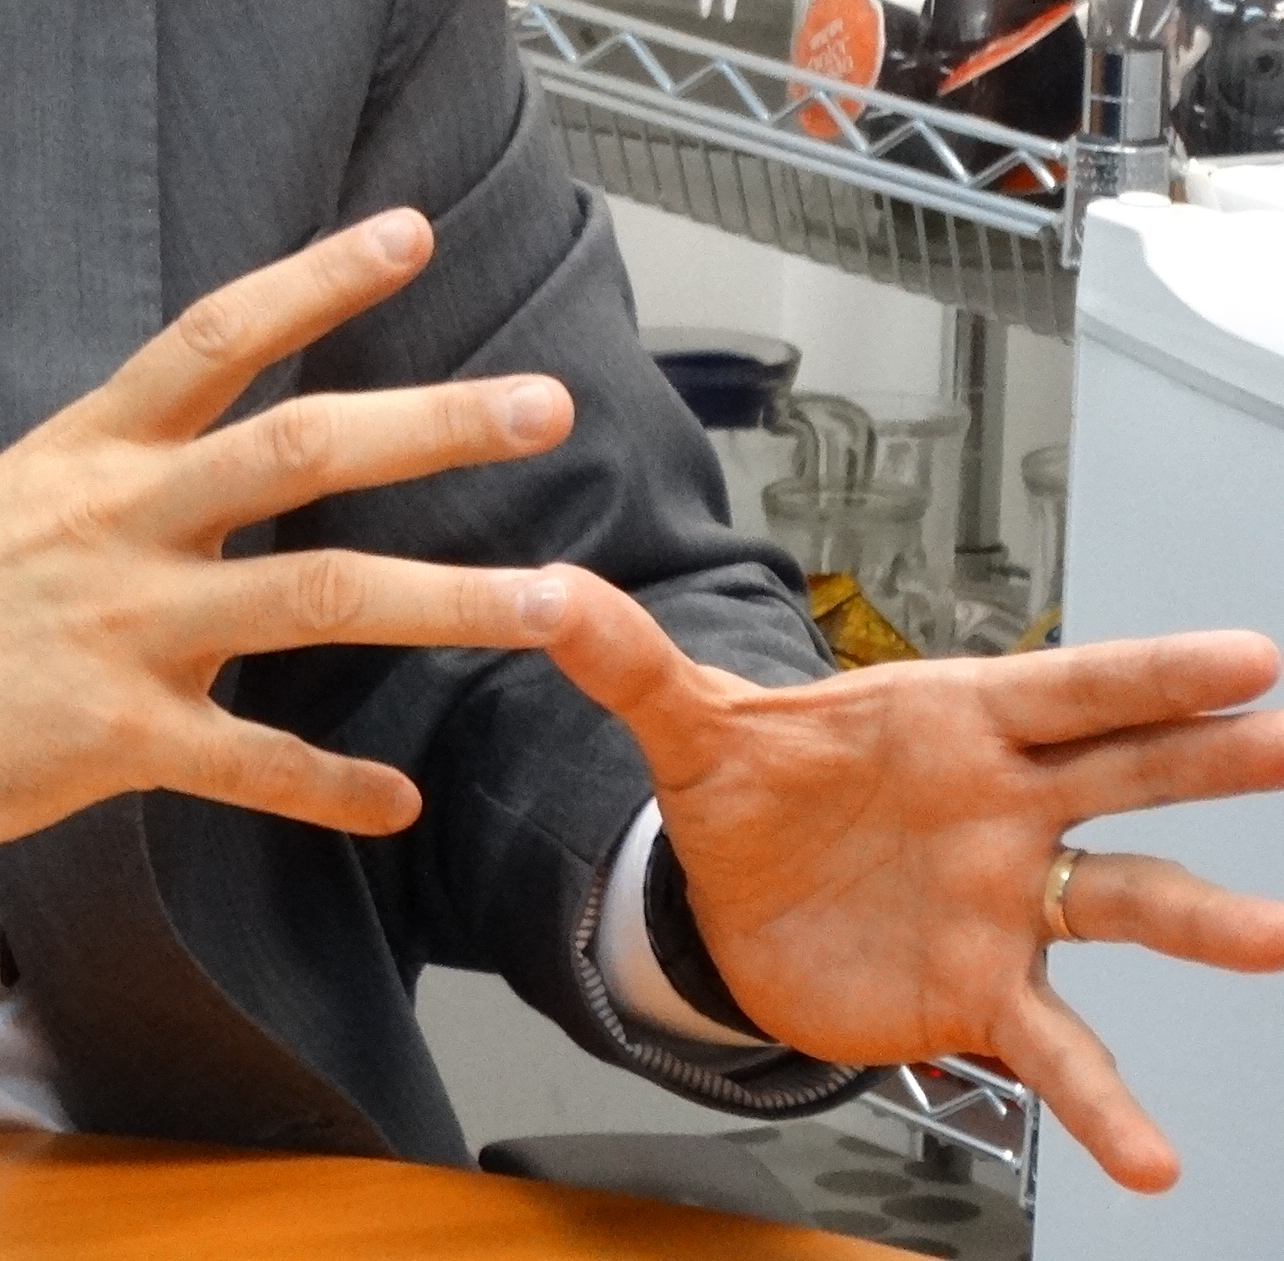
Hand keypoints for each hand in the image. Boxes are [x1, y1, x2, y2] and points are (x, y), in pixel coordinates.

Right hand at [0, 209, 578, 858]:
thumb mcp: (18, 496)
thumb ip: (128, 478)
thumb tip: (224, 459)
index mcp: (90, 450)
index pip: (214, 337)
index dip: (316, 280)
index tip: (409, 234)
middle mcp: (117, 522)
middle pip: (298, 450)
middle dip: (433, 425)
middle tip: (543, 404)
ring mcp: (121, 629)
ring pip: (315, 599)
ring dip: (448, 600)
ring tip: (556, 603)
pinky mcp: (114, 737)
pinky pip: (255, 765)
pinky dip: (336, 786)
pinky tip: (398, 801)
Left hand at [542, 573, 1283, 1190]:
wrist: (733, 900)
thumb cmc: (750, 793)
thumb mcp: (683, 722)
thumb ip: (624, 659)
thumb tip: (544, 591)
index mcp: (947, 722)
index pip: (1060, 687)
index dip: (1148, 674)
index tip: (1248, 660)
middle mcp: (1002, 808)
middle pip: (1125, 775)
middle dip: (1214, 758)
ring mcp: (1007, 904)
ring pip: (1121, 904)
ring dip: (1202, 922)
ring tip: (1274, 936)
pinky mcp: (984, 995)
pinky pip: (1060, 1052)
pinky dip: (1105, 1107)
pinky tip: (1153, 1163)